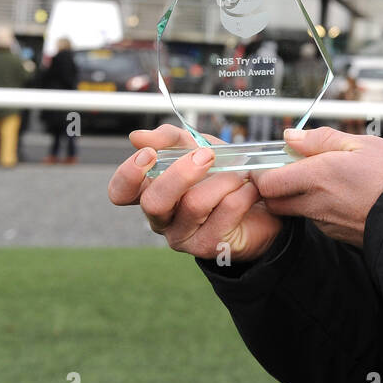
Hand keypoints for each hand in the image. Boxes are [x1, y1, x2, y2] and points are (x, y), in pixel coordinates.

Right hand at [107, 123, 282, 261]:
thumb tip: (138, 136)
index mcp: (151, 192)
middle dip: (182, 174)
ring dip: (223, 180)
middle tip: (207, 155)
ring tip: (240, 174)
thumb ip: (171, 140)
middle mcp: (161, 218)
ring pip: (194, 204)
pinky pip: (225, 212)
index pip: (120, 192)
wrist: (261, 204)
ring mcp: (183, 236)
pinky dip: (242, 193)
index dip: (128, 174)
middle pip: (154, 202)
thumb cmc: (222, 176)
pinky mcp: (209, 246)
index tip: (150, 154)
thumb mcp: (198, 148)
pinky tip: (249, 190)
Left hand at [249, 127, 382, 247]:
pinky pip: (317, 220)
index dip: (264, 171)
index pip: (267, 182)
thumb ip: (322, 139)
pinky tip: (343, 196)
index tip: (277, 159)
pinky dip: (320, 208)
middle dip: (276, 186)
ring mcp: (325, 223)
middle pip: (274, 201)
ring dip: (299, 197)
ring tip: (328, 180)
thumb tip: (292, 137)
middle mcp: (315, 203)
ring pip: (296, 211)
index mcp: (318, 176)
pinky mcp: (337, 235)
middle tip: (295, 169)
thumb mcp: (363, 144)